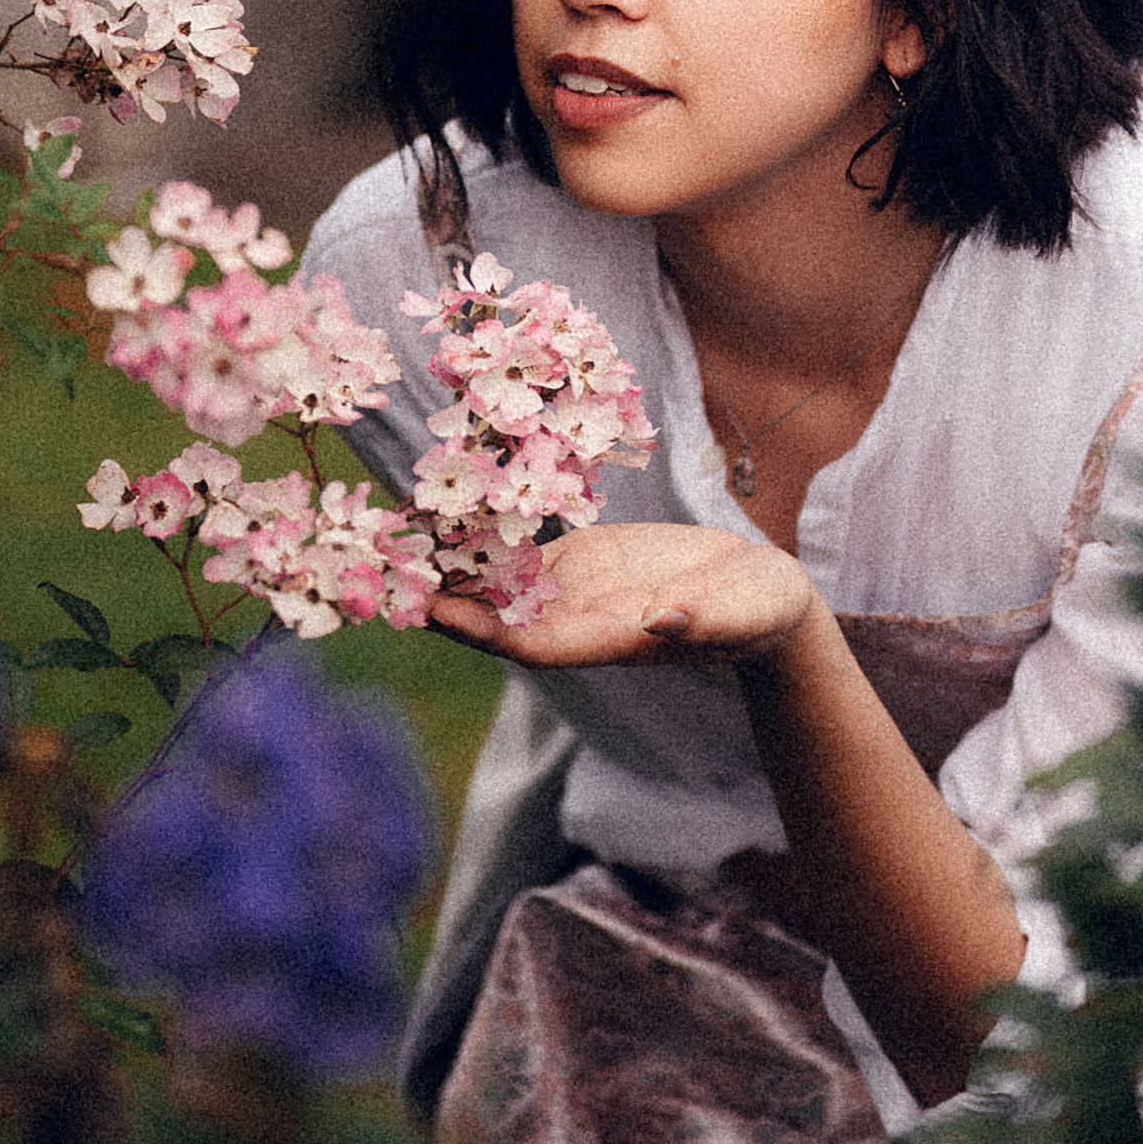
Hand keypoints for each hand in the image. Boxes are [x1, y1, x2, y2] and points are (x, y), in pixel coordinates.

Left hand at [427, 518, 818, 669]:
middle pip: (494, 614)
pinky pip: (518, 545)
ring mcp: (573, 588)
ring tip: (391, 524)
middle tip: (382, 560)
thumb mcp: (738, 613)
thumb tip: (662, 619)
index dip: (479, 628)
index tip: (430, 609)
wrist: (760, 597)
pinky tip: (443, 499)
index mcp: (608, 637)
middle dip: (440, 592)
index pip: (530, 644)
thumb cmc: (757, 613)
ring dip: (448, 559)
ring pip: (497, 579)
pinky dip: (481, 528)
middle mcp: (576, 618)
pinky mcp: (579, 556)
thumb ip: (701, 619)